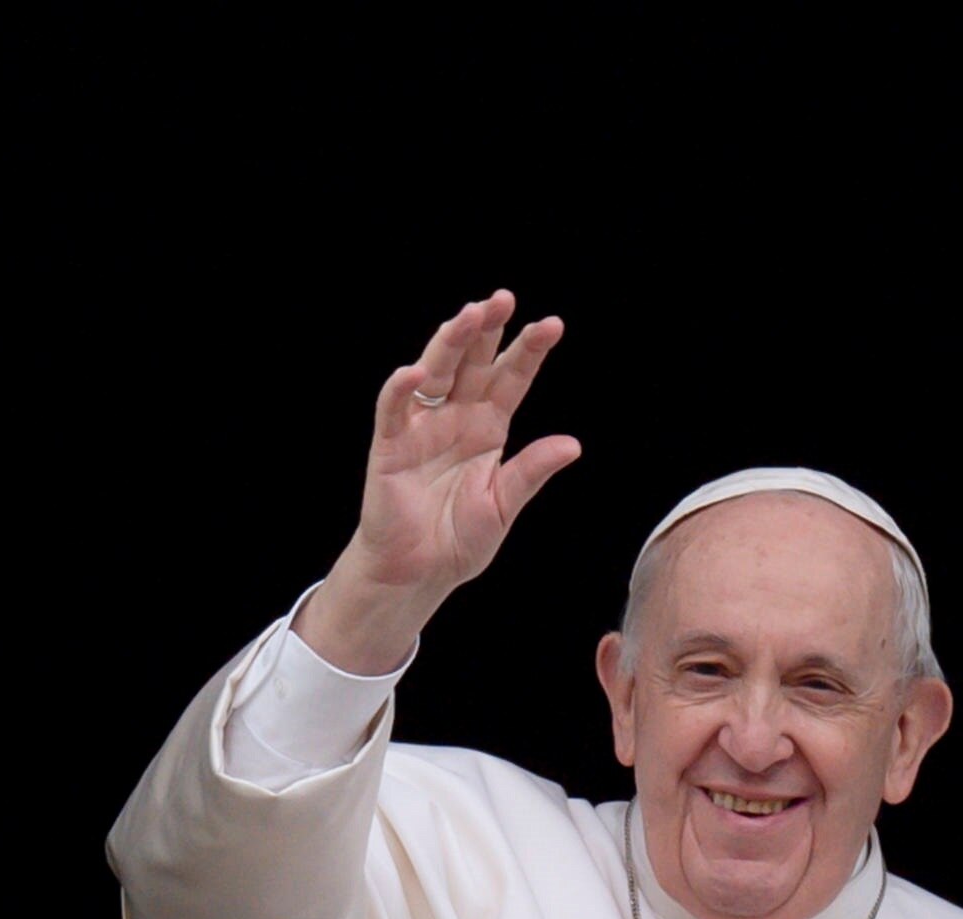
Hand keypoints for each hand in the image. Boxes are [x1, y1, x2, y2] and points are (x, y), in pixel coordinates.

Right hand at [295, 290, 581, 674]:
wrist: (417, 574)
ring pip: (436, 372)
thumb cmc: (458, 541)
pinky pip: (394, 408)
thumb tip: (572, 445)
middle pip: (473, 363)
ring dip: (450, 342)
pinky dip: (401, 388)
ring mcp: (422, 427)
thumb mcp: (503, 505)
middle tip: (504, 299)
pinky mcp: (389, 445)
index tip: (552, 325)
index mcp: (488, 428)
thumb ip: (530, 473)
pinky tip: (416, 370)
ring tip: (470, 315)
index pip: (511, 379)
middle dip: (488, 330)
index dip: (528, 352)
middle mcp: (455, 418)